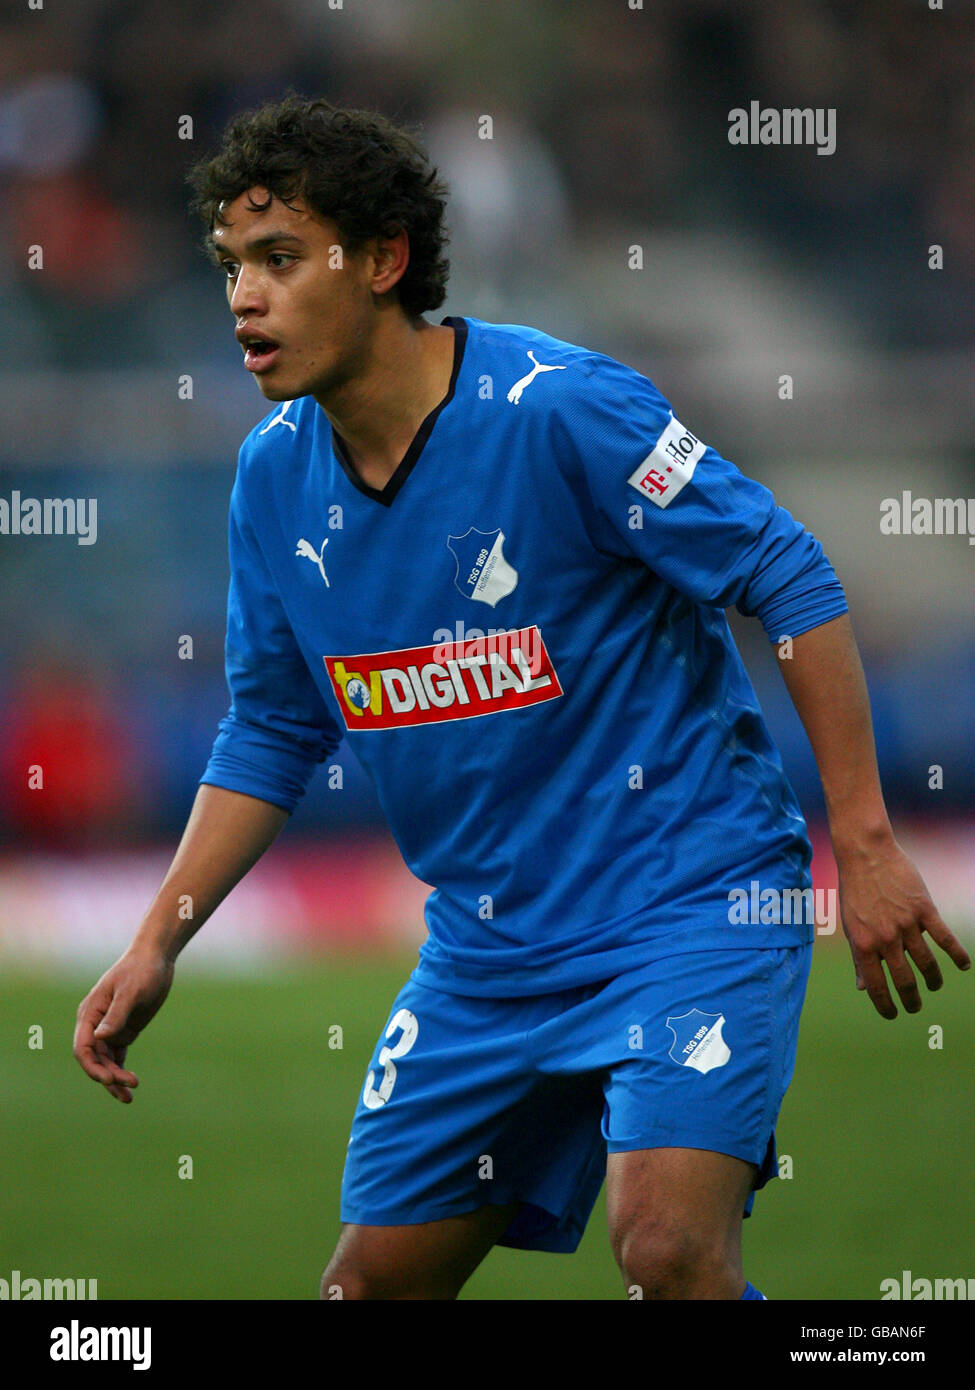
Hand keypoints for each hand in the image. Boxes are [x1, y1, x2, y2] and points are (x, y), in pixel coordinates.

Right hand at [73, 947, 174, 1101]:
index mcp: (90, 1013)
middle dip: (107, 1076)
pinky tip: (129, 1086)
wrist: (156, 959)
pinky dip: (121, 1071)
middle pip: (94, 1059)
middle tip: (129, 1088)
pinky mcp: (124, 1031)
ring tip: (129, 1097)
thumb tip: (100, 1038)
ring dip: (115, 1079)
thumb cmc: (141, 971)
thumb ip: (116, 1014)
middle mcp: (96, 1024)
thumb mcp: (131, 992)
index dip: (92, 1067)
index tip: (109, 1078)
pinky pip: (117, 1057)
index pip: (82, 1048)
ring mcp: (109, 1029)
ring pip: (106, 1061)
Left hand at [836, 836, 970, 1018]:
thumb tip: (862, 987)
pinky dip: (957, 954)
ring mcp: (907, 924)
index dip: (885, 1005)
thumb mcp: (850, 925)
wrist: (866, 855)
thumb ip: (859, 957)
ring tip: (933, 987)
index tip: (893, 1014)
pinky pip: (945, 938)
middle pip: (904, 980)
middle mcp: (885, 938)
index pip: (876, 986)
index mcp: (863, 944)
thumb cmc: (855, 891)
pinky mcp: (925, 910)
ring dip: (933, 980)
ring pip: (926, 963)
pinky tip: (963, 966)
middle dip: (911, 1000)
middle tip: (915, 1007)